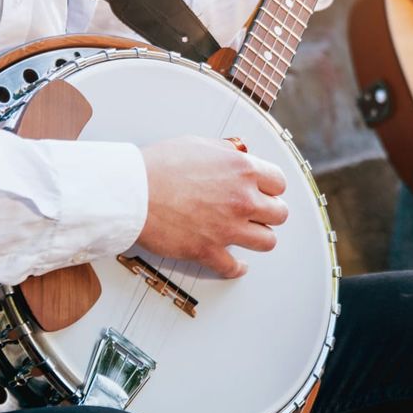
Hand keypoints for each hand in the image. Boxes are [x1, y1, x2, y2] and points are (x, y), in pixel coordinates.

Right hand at [137, 136, 288, 278]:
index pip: (279, 182)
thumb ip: (225, 151)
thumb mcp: (198, 144)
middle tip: (260, 213)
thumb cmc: (158, 166)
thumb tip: (237, 153)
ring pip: (267, 241)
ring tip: (250, 234)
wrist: (132, 192)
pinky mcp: (209, 250)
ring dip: (259, 238)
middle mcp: (241, 199)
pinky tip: (236, 264)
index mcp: (241, 170)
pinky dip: (235, 268)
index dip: (271, 188)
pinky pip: (233, 267)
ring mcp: (228, 227)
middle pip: (279, 213)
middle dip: (270, 213)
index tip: (266, 192)